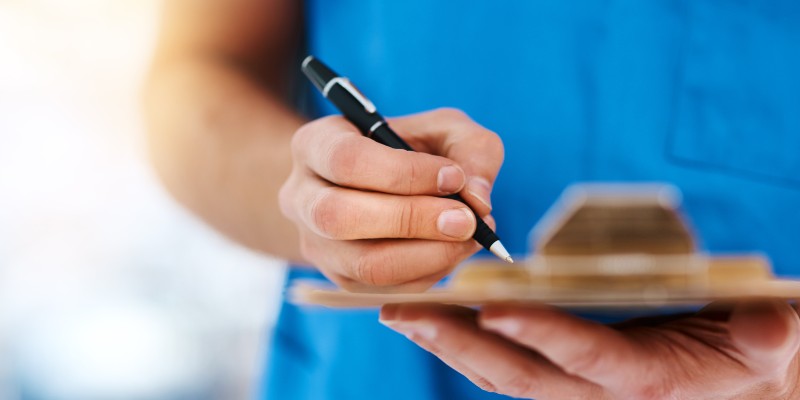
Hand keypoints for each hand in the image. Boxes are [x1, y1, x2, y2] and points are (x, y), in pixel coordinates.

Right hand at [279, 108, 502, 291]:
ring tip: (468, 237)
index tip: (454, 177)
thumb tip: (478, 200)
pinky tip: (452, 251)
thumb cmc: (412, 150)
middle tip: (466, 220)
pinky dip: (427, 274)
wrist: (377, 185)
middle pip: (340, 217)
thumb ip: (470, 149)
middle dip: (411, 220)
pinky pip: (383, 289)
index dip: (404, 173)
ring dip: (426, 255)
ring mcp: (315, 244)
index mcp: (314, 145)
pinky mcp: (339, 278)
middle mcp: (300, 197)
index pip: (348, 160)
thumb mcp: (442, 130)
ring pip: (362, 264)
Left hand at [380, 300, 799, 398]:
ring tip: (397, 311)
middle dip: (458, 343)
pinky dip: (460, 344)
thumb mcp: (765, 342)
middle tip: (404, 310)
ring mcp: (570, 386)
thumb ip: (766, 335)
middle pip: (517, 373)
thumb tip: (773, 323)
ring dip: (445, 343)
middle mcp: (596, 391)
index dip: (544, 336)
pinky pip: (500, 366)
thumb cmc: (744, 352)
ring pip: (497, 373)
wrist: (732, 379)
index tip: (493, 309)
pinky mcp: (557, 374)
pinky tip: (428, 318)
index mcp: (646, 379)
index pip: (587, 358)